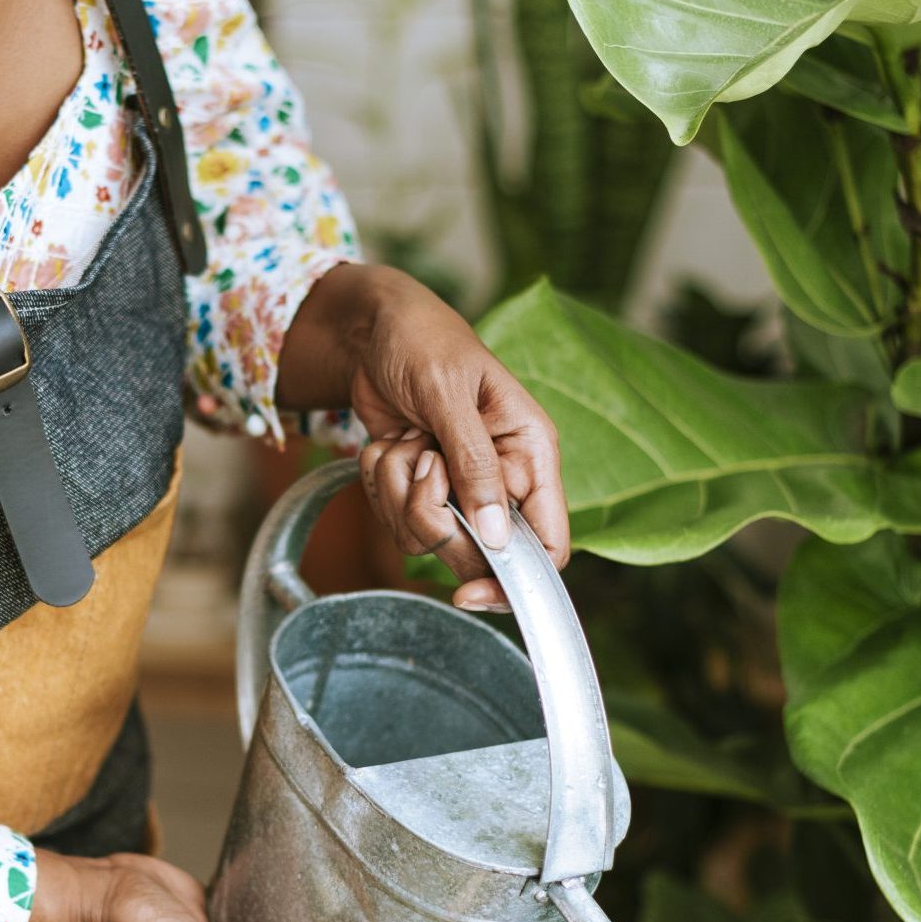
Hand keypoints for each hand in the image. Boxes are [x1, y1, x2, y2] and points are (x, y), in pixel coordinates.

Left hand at [278, 264, 568, 609]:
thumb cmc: (424, 342)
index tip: (468, 591)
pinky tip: (388, 443)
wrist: (372, 330)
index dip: (514, 580)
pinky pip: (393, 518)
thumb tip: (497, 537)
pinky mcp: (418, 488)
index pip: (548, 546)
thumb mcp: (449, 395)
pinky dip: (380, 481)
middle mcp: (500, 479)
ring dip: (398, 489)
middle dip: (432, 514)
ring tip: (405, 439)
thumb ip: (475, 465)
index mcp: (531, 454)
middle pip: (476, 552)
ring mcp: (456, 488)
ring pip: (424, 537)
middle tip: (422, 460)